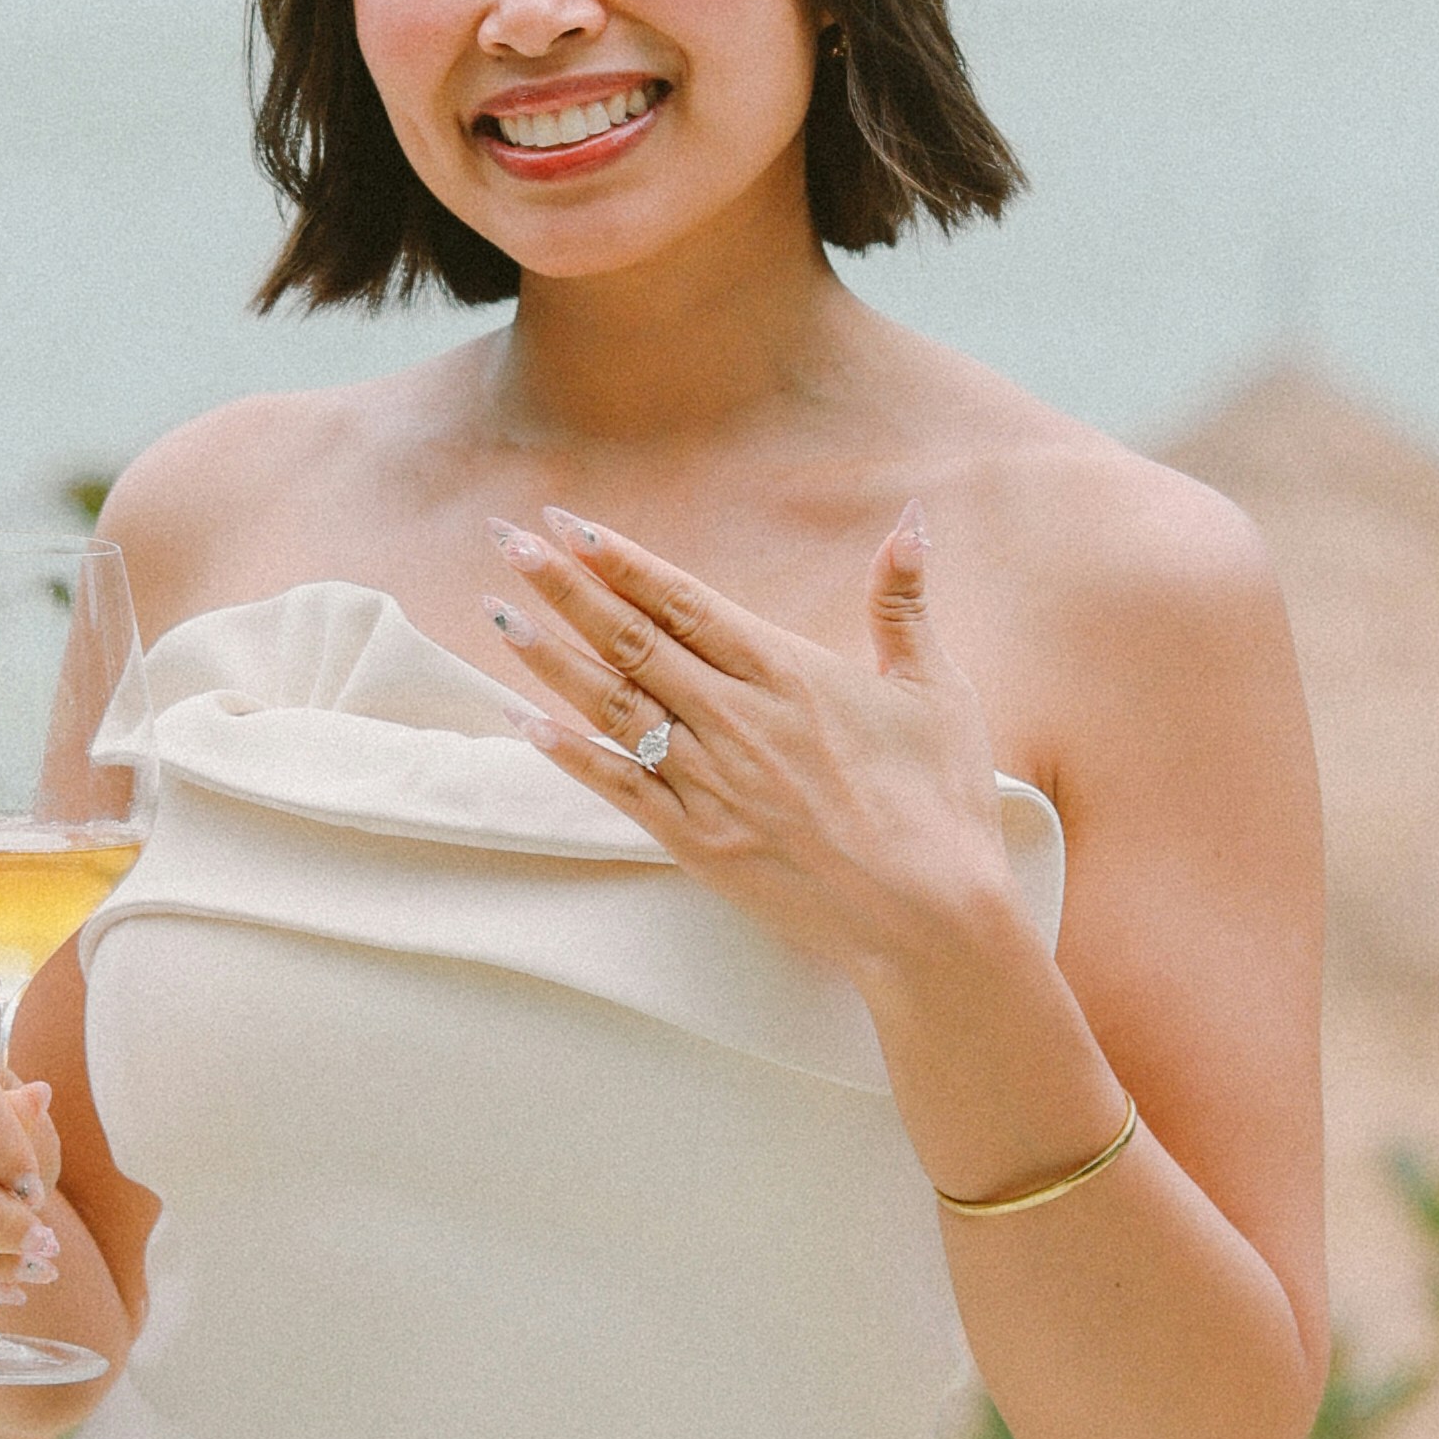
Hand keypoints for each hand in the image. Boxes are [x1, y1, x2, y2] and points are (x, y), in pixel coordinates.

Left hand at [482, 503, 1010, 990]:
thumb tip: (908, 521)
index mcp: (789, 674)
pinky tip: (521, 721)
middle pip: (632, 641)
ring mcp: (711, 783)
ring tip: (496, 613)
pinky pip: (619, 789)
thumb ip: (904, 604)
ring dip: (549, 657)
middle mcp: (736, 720)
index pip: (685, 602)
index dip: (622, 560)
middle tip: (509, 541)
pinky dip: (568, 754)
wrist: (931, 917)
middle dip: (565, 587)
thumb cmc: (942, 803)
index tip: (570, 522)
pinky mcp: (699, 843)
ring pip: (613, 706)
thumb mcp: (936, 689)